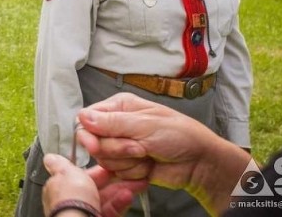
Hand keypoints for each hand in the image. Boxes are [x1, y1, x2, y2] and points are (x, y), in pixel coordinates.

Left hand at [43, 154, 146, 216]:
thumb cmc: (70, 199)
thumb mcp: (65, 173)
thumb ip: (61, 165)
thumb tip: (50, 158)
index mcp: (62, 187)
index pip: (81, 175)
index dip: (97, 168)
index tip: (111, 163)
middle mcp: (74, 200)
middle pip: (97, 186)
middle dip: (115, 178)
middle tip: (129, 172)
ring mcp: (86, 211)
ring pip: (107, 198)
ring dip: (121, 189)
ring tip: (136, 183)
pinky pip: (111, 210)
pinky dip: (120, 202)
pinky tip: (128, 195)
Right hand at [75, 93, 249, 213]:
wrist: (199, 163)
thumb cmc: (179, 135)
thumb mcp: (146, 125)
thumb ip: (113, 123)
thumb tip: (83, 117)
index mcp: (120, 106)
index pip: (87, 118)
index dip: (89, 134)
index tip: (96, 145)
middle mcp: (117, 125)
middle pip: (94, 143)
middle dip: (117, 150)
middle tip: (139, 148)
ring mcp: (121, 146)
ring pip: (105, 160)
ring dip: (128, 162)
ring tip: (148, 156)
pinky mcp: (127, 165)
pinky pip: (116, 173)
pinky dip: (132, 173)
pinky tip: (147, 167)